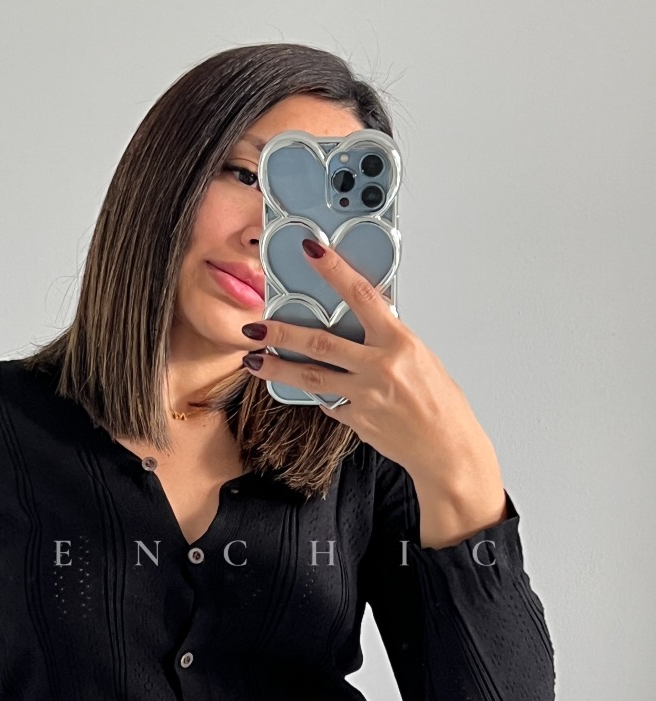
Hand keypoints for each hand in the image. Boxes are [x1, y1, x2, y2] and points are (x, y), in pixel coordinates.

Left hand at [240, 236, 493, 493]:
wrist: (446, 448)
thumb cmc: (441, 403)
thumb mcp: (421, 357)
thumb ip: (389, 340)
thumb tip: (365, 323)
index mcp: (399, 342)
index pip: (361, 295)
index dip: (334, 271)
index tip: (312, 252)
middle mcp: (379, 367)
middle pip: (320, 343)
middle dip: (281, 334)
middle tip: (254, 327)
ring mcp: (365, 395)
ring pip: (311, 377)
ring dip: (278, 369)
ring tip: (254, 361)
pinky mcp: (356, 420)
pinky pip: (330, 403)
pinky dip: (322, 396)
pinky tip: (314, 392)